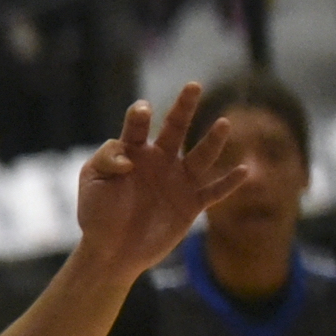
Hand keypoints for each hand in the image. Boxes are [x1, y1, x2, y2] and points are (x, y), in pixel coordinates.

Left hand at [74, 84, 246, 280]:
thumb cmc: (97, 213)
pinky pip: (214, 191)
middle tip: (194, 85)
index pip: (138, 126)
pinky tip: (244, 170)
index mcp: (133, 152)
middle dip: (184, 107)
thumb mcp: (91, 181)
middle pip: (176, 128)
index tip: (143, 111)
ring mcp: (178, 181)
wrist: (110, 250)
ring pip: (201, 156)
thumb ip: (105, 160)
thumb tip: (129, 156)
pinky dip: (229, 183)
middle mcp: (160, 161)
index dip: (141, 115)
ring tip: (223, 123)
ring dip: (213, 140)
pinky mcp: (191, 204)